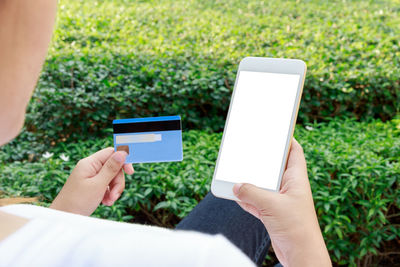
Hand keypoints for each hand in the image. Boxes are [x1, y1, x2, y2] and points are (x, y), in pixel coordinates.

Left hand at [50, 148, 133, 215]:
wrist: (64, 217)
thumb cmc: (78, 201)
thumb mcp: (98, 185)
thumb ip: (111, 168)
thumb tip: (122, 152)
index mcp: (89, 163)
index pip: (111, 153)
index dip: (123, 161)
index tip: (130, 172)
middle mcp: (90, 168)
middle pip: (114, 167)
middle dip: (118, 182)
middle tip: (115, 195)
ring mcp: (91, 177)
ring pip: (112, 177)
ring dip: (114, 190)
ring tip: (109, 201)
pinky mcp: (92, 186)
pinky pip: (107, 185)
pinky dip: (109, 194)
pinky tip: (106, 202)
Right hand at [233, 139, 330, 266]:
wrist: (300, 256)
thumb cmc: (297, 229)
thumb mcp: (272, 206)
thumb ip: (252, 193)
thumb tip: (236, 186)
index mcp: (296, 180)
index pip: (294, 152)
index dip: (286, 139)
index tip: (274, 129)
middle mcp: (289, 188)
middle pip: (274, 167)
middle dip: (261, 161)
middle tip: (247, 150)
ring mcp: (281, 201)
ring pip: (263, 185)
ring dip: (251, 182)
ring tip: (236, 173)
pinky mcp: (273, 213)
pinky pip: (257, 200)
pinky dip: (247, 198)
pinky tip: (236, 194)